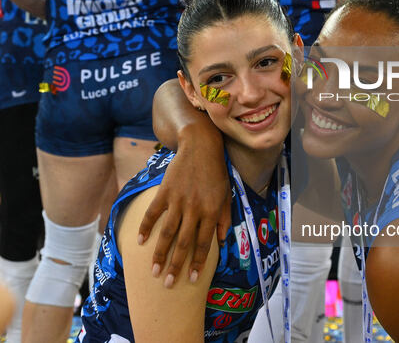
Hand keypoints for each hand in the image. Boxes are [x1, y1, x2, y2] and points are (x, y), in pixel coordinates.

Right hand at [137, 140, 230, 287]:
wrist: (200, 147)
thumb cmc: (216, 173)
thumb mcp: (227, 195)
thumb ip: (225, 219)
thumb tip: (222, 241)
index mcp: (212, 212)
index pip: (204, 244)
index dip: (198, 263)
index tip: (193, 279)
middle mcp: (195, 209)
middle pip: (184, 243)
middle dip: (176, 265)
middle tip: (169, 284)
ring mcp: (178, 201)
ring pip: (167, 233)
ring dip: (160, 254)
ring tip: (153, 271)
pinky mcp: (165, 192)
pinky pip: (153, 213)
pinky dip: (146, 228)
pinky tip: (140, 242)